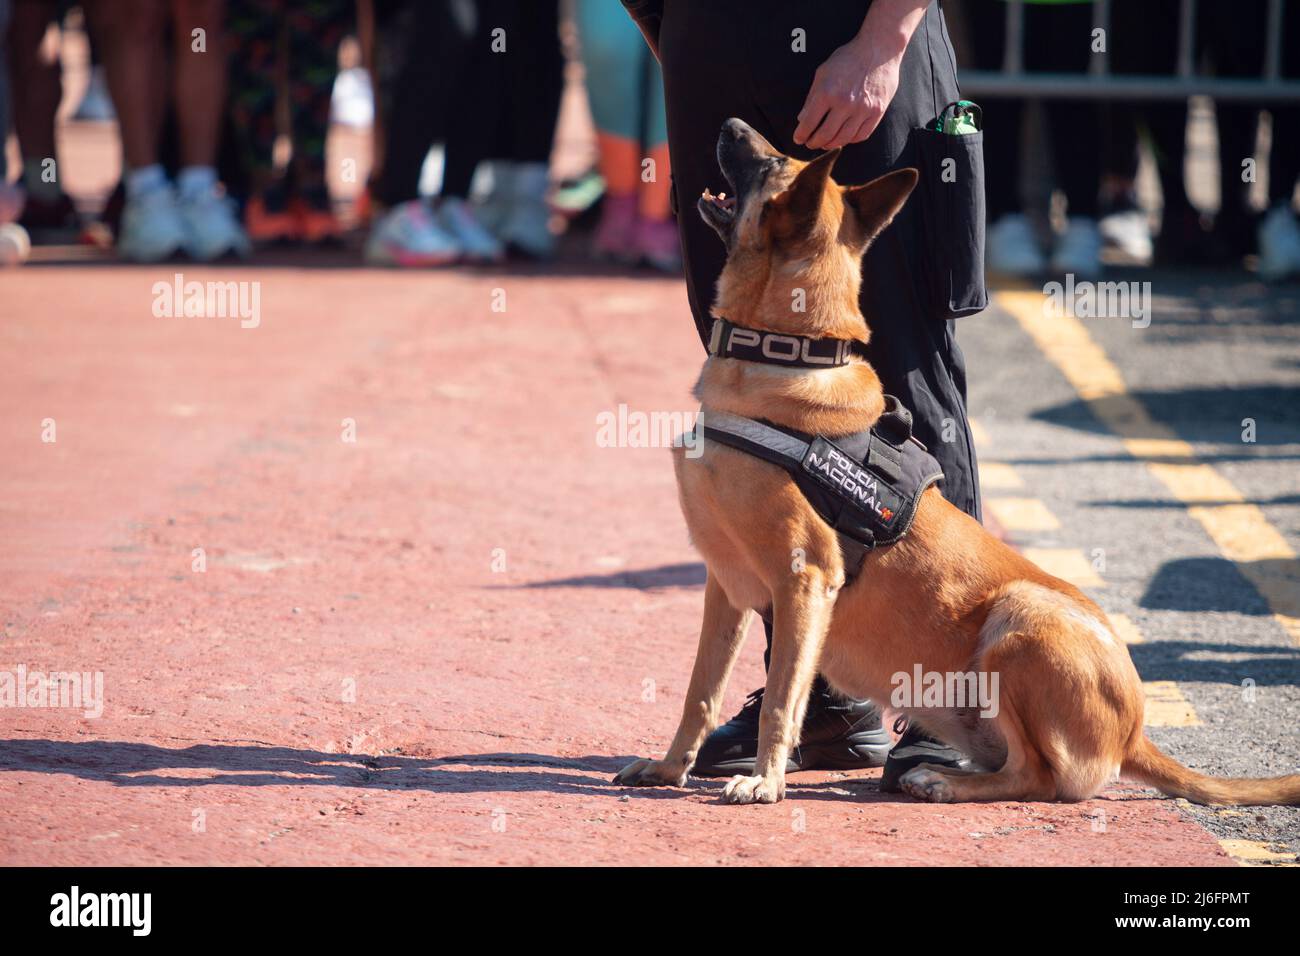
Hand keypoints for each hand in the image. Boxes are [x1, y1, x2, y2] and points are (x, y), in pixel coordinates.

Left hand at [794, 35, 901, 150]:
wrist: (879, 49)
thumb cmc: (848, 58)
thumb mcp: (823, 72)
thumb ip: (812, 97)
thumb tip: (802, 119)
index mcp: (827, 92)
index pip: (808, 123)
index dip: (801, 135)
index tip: (798, 139)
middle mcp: (844, 103)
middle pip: (825, 135)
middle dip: (814, 143)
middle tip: (810, 143)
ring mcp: (862, 109)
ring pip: (843, 139)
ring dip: (831, 144)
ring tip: (826, 143)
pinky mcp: (877, 112)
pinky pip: (861, 135)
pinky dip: (850, 140)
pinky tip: (844, 137)